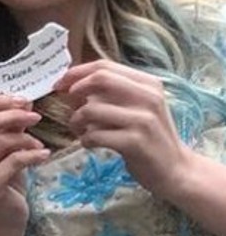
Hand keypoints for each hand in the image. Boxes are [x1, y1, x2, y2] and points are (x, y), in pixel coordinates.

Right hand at [0, 93, 46, 235]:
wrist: (4, 221)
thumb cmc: (5, 184)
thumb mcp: (7, 152)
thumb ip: (10, 128)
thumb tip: (25, 101)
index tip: (24, 101)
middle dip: (12, 115)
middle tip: (36, 116)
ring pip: (0, 141)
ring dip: (26, 139)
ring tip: (39, 146)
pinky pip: (14, 160)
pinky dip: (33, 155)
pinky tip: (44, 156)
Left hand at [58, 60, 194, 200]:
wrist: (174, 169)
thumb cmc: (149, 137)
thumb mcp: (138, 108)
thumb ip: (112, 94)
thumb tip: (72, 85)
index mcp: (149, 83)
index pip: (105, 66)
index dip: (77, 73)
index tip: (60, 84)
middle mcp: (148, 97)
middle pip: (99, 79)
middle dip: (74, 90)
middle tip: (67, 105)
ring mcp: (143, 119)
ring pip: (91, 109)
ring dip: (76, 121)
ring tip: (80, 130)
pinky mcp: (134, 142)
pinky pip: (94, 135)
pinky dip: (85, 140)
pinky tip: (90, 144)